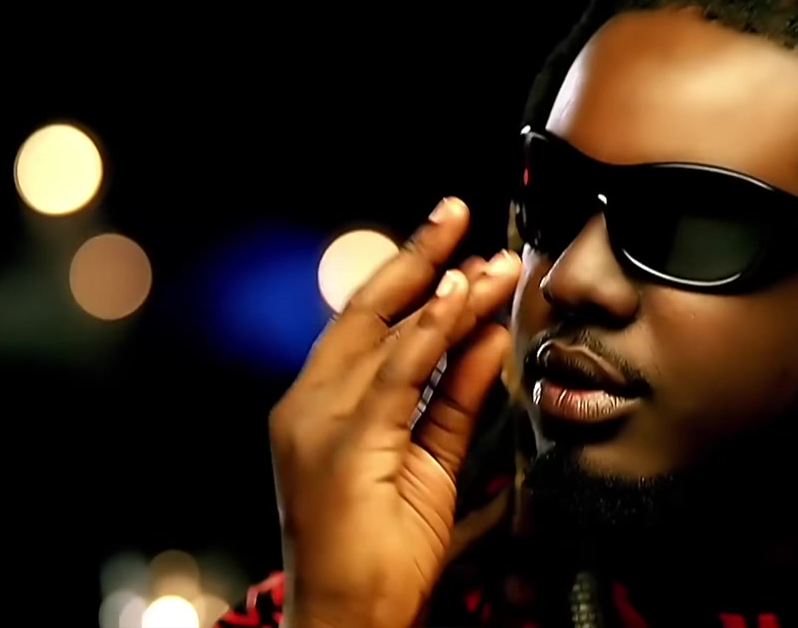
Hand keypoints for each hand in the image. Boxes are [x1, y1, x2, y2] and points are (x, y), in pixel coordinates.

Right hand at [269, 197, 520, 627]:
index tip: (451, 244)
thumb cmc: (379, 550)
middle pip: (365, 311)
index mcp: (320, 406)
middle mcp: (309, 404)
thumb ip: (454, 395)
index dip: (408, 278)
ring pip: (384, 336)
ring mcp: (318, 423)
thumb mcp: (429, 459)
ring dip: (441, 291)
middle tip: (456, 212)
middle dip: (414, 257)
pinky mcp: (342, 446)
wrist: (347, 619)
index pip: (366, 325)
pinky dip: (427, 334)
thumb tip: (488, 335)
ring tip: (487, 259)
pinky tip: (456, 300)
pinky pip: (393, 377)